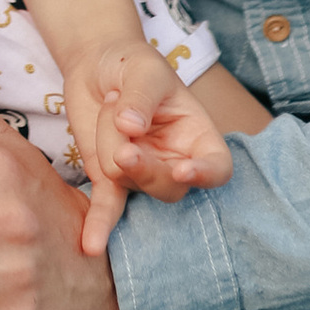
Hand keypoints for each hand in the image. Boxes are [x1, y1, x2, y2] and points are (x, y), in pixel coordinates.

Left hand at [61, 43, 231, 252]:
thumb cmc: (132, 64)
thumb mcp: (143, 69)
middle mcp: (174, 160)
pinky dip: (99, 225)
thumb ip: (140, 96)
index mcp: (197, 135)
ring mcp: (141, 173)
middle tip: (122, 126)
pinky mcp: (108, 178)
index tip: (184, 168)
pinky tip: (92, 246)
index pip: (217, 167)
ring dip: (108, 139)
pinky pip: (106, 206)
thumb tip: (130, 126)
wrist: (97, 65)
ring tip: (111, 101)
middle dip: (143, 164)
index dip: (205, 174)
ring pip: (127, 179)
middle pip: (169, 187)